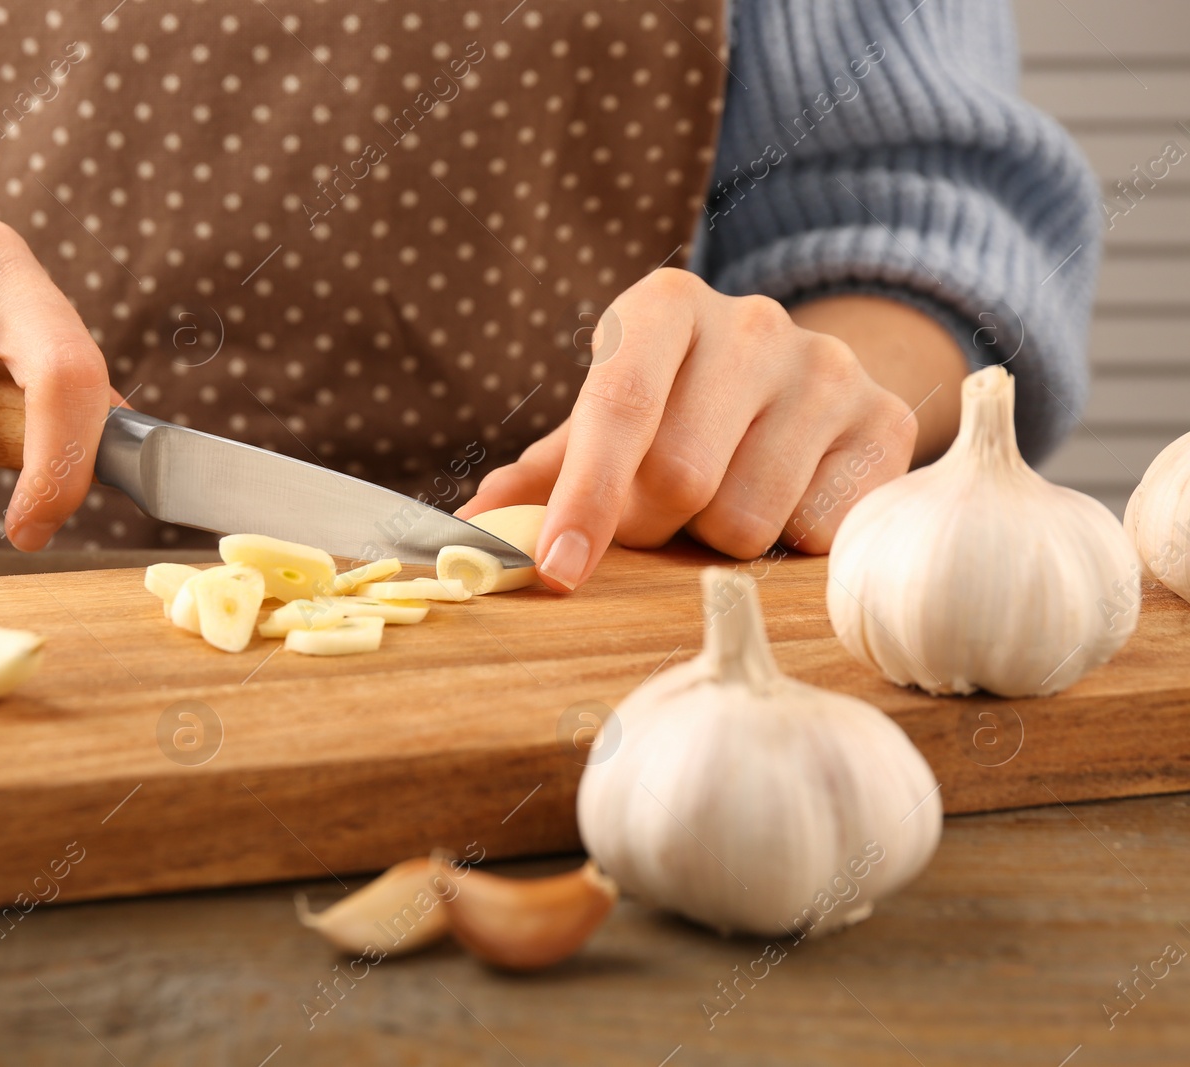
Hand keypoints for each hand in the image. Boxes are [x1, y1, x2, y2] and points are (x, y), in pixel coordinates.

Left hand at [458, 271, 964, 589]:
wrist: (798, 384)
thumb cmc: (676, 411)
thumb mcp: (606, 424)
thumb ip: (542, 473)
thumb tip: (476, 523)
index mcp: (662, 307)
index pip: (618, 408)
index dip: (584, 499)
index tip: (558, 570)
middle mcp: (751, 322)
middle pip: (680, 477)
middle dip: (652, 526)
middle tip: (658, 521)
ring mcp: (829, 368)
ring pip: (747, 517)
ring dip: (719, 541)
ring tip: (723, 502)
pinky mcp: (888, 423)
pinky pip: (817, 533)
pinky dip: (788, 545)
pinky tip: (786, 503)